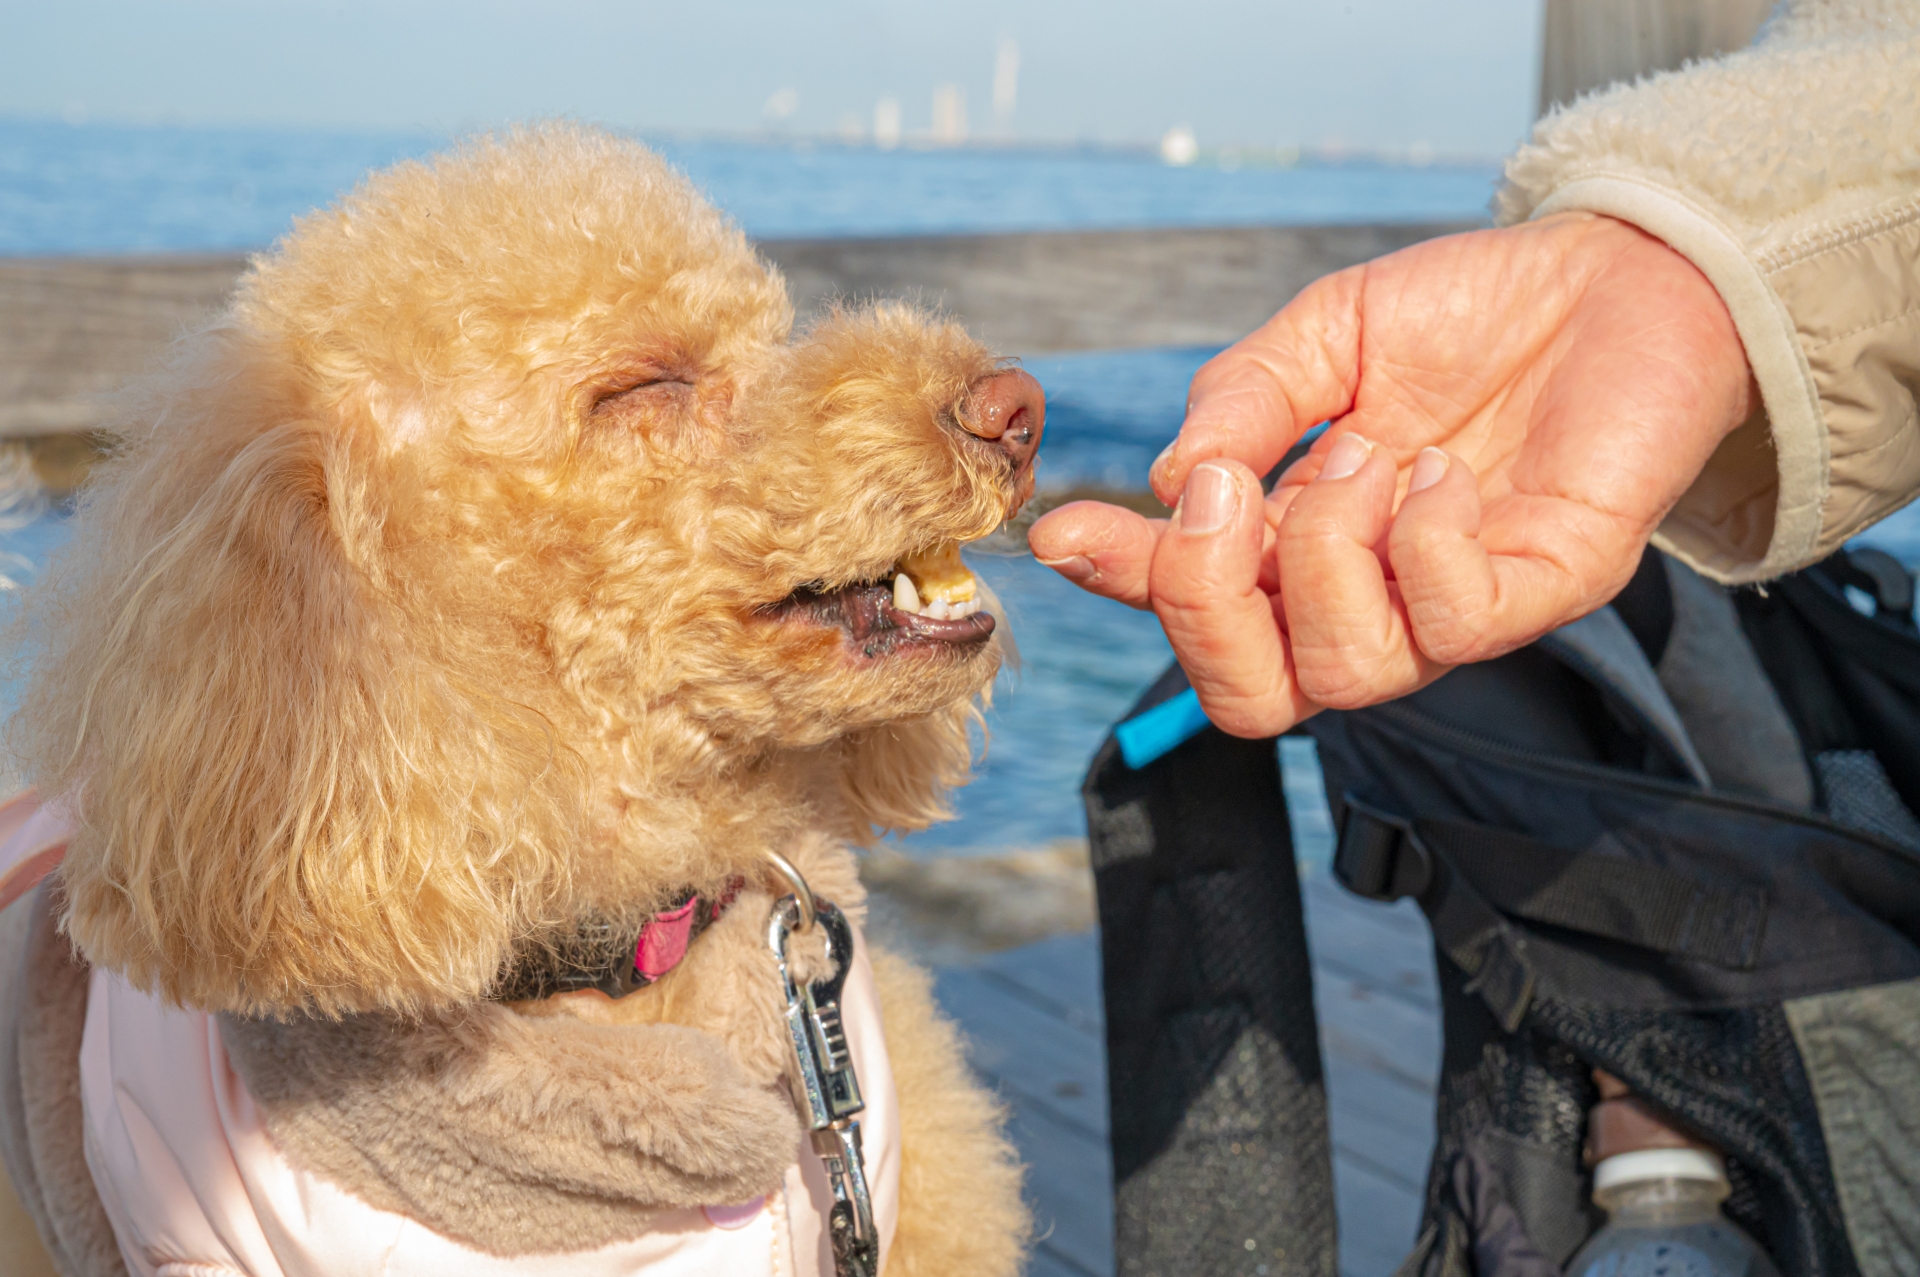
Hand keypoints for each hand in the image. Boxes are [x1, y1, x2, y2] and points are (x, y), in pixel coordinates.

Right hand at [1028, 212, 1754, 736]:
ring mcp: (1454, 607)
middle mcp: (1368, 597)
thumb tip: (1173, 482)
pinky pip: (1455, 621)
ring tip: (1367, 449)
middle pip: (1254, 699)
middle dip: (1205, 604)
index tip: (1066, 530)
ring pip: (1344, 671)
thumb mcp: (1324, 335)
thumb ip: (1241, 400)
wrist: (1620, 271)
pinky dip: (1421, 539)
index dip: (1126, 583)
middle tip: (1225, 492)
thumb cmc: (1471, 313)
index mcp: (1299, 545)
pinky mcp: (1544, 589)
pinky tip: (1438, 467)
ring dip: (1326, 550)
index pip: (1197, 610)